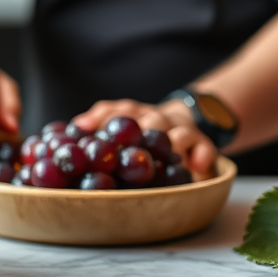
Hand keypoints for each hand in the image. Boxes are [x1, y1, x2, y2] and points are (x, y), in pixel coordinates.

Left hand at [72, 97, 217, 177]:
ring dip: (172, 142)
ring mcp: (181, 131)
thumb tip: (73, 128)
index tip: (83, 129)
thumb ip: (102, 124)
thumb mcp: (126, 126)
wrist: (189, 121)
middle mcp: (158, 119)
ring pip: (178, 132)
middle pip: (150, 119)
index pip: (120, 110)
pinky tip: (196, 166)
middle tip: (126, 148)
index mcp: (137, 115)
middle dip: (141, 131)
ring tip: (167, 154)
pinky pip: (204, 148)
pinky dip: (202, 155)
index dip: (102, 117)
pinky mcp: (202, 145)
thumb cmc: (147, 132)